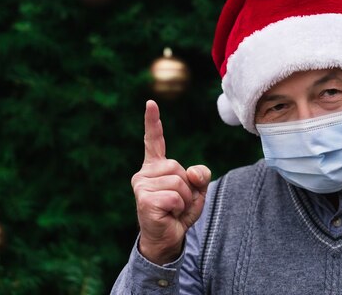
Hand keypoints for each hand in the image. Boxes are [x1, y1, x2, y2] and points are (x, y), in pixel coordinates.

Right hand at [131, 100, 210, 264]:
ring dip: (184, 199)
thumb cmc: (178, 212)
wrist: (167, 238)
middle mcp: (144, 173)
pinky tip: (168, 215)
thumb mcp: (196, 191)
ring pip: (179, 183)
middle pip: (179, 168)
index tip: (150, 103)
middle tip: (177, 203)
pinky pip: (175, 197)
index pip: (154, 141)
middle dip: (187, 188)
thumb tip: (193, 173)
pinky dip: (179, 208)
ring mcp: (141, 186)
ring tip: (172, 209)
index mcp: (155, 167)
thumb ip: (199, 176)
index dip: (152, 122)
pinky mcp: (144, 200)